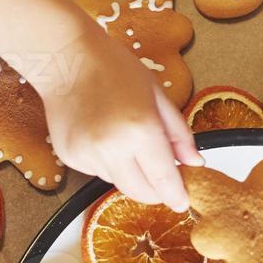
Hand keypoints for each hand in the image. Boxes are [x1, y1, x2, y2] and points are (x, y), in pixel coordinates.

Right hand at [38, 27, 201, 210]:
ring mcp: (87, 155)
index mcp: (140, 129)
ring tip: (123, 137)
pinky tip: (101, 134)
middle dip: (154, 190)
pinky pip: (96, 172)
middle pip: (140, 192)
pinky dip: (106, 162)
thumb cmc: (113, 69)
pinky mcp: (70, 157)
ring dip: (130, 172)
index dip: (175, 195)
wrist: (67, 59)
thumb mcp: (157, 95)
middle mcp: (112, 148)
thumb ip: (179, 133)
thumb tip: (195, 162)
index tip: (182, 203)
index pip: (163, 179)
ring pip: (118, 182)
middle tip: (160, 175)